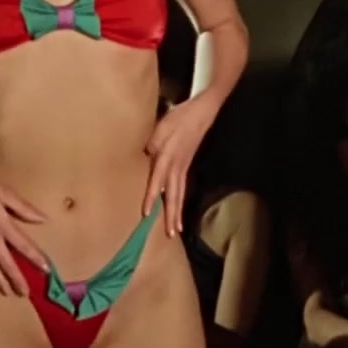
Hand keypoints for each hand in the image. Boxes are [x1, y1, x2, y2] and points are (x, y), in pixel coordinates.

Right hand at [0, 170, 46, 295]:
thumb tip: (42, 218)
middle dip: (16, 279)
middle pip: (6, 262)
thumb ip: (24, 209)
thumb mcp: (6, 194)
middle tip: (25, 292)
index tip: (45, 269)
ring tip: (6, 292)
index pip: (23, 245)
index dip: (35, 258)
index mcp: (3, 225)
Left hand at [144, 96, 214, 236]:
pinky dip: (180, 201)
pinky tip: (177, 210)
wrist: (202, 113)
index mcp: (168, 156)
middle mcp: (177, 166)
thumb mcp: (162, 126)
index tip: (147, 213)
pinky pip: (182, 188)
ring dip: (177, 212)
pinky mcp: (185, 166)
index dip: (151, 196)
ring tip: (177, 230)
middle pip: (173, 195)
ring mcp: (183, 167)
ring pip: (179, 194)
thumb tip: (144, 156)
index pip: (158, 180)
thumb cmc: (180, 117)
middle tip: (171, 234)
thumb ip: (152, 143)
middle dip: (171, 215)